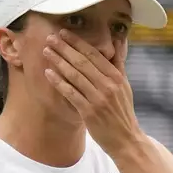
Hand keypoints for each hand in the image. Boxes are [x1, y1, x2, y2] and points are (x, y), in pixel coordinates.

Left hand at [42, 29, 144, 157]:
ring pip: (75, 75)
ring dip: (58, 61)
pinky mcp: (89, 112)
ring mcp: (98, 98)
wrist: (126, 139)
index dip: (78, 42)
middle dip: (64, 48)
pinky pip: (71, 93)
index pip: (94, 54)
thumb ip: (118, 64)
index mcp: (116, 77)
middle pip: (82, 62)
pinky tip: (48, 73)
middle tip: (50, 38)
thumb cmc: (123, 112)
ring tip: (47, 52)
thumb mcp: (125, 86)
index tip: (64, 33)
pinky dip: (59, 82)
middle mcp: (108, 85)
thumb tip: (118, 41)